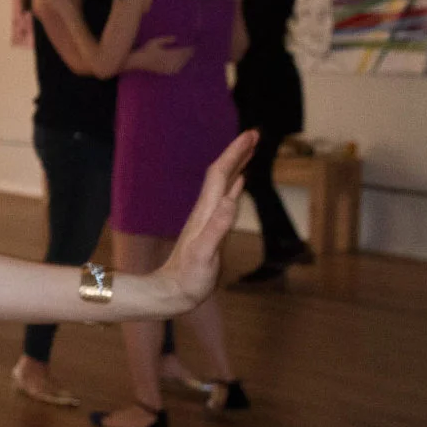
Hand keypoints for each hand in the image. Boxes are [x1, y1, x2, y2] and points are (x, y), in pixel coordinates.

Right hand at [124, 34, 190, 74]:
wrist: (138, 62)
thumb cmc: (146, 50)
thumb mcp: (155, 42)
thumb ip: (166, 39)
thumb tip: (176, 38)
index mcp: (166, 54)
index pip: (180, 52)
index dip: (187, 49)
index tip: (192, 46)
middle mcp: (168, 62)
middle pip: (182, 58)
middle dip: (188, 54)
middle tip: (193, 50)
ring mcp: (166, 68)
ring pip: (180, 64)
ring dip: (185, 60)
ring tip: (189, 56)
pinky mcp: (165, 72)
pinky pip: (176, 70)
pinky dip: (180, 66)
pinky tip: (182, 64)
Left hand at [154, 131, 257, 307]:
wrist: (172, 292)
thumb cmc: (189, 278)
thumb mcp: (205, 255)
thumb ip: (217, 229)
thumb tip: (231, 201)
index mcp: (206, 212)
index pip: (220, 174)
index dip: (234, 153)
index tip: (250, 135)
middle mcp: (206, 210)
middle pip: (221, 173)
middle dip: (237, 152)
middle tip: (254, 134)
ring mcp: (208, 218)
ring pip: (224, 183)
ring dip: (237, 165)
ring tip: (250, 151)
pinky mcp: (211, 228)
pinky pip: (225, 200)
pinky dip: (235, 186)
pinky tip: (240, 183)